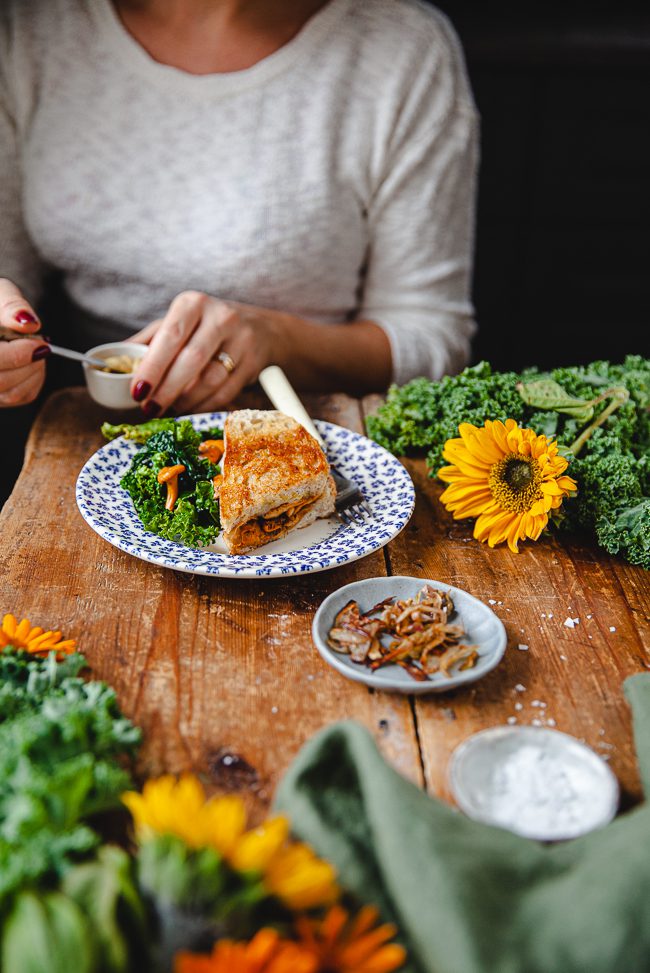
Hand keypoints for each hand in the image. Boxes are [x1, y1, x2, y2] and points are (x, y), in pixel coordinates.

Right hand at [0, 279, 49, 407]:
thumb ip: (12, 306)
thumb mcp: (1, 295)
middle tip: (41, 344)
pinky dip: (34, 379)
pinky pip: (21, 396)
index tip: (40, 342)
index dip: (17, 354)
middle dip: (29, 363)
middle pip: (2, 381)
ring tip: (34, 349)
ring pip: (11, 393)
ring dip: (34, 371)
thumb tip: (30, 324)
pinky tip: (31, 362)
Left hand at [128, 291, 282, 415]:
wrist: (259, 328)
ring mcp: (242, 340)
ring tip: (170, 408)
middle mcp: (220, 317)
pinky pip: (226, 392)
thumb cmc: (206, 326)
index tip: (137, 391)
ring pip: (211, 379)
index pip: (170, 335)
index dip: (153, 366)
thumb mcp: (178, 322)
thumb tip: (114, 365)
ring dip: (186, 400)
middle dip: (167, 389)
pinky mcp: (254, 362)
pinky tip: (191, 408)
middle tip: (149, 408)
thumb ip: (149, 341)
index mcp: (193, 304)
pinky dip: (204, 405)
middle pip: (192, 359)